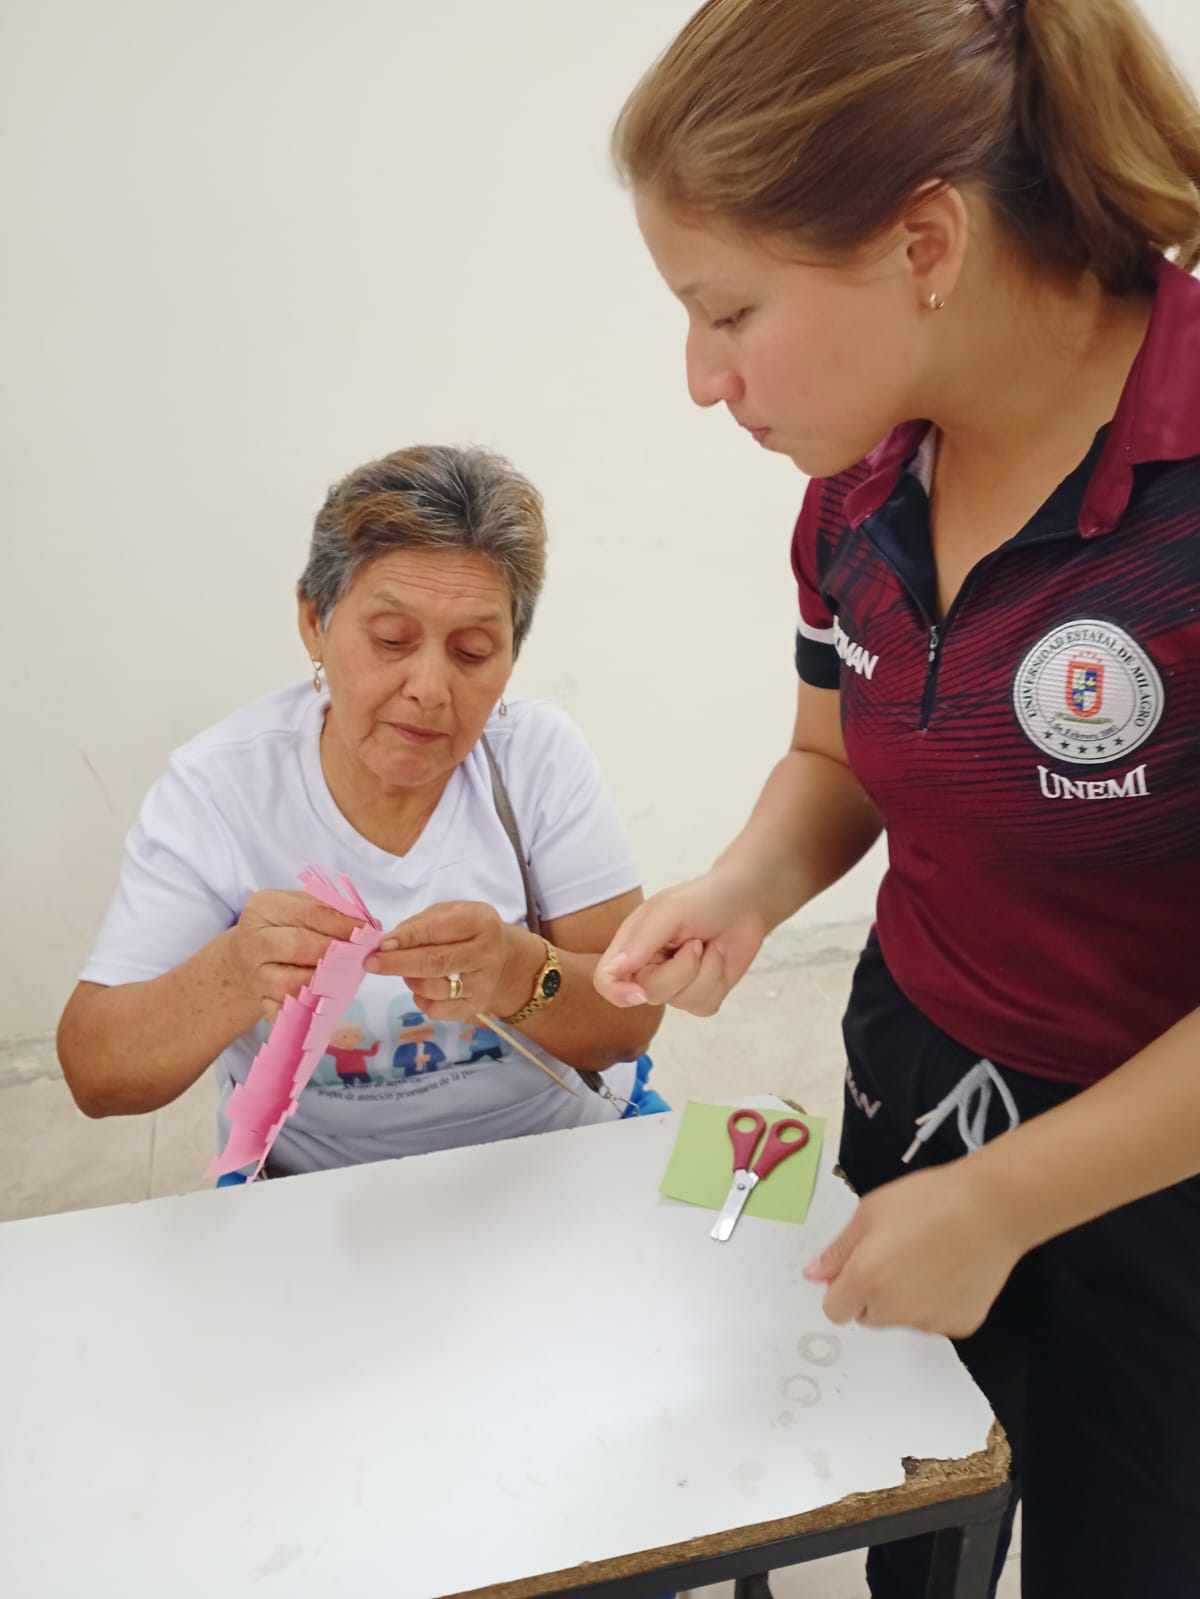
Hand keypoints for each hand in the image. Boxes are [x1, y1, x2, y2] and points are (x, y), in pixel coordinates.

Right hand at [228, 891, 362, 1022]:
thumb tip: (372, 925)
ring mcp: (256, 974)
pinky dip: (308, 1007)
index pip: (309, 913)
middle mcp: (254, 941)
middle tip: (360, 953)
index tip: (368, 929)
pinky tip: (325, 998)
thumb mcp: (299, 907)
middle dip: (336, 951)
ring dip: (325, 981)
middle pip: (299, 946)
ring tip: (346, 975)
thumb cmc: (282, 927)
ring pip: (292, 982)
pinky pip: (287, 1009)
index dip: (342, 923)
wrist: (246, 956)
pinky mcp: (261, 1000)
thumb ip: (332, 911)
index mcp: (264, 909)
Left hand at [366, 902, 537, 1020]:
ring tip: (406, 971)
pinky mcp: (476, 1007)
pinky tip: (421, 988)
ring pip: (434, 989)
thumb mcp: (453, 913)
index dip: (407, 938)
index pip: (437, 931)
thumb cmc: (470, 931)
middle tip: (372, 963)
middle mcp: (486, 954)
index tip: (381, 944)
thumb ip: (422, 923)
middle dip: (397, 963)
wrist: (507, 961)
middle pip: (435, 963)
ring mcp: (483, 984)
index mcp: (480, 922)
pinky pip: (438, 1010)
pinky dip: (421, 1000)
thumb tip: (389, 943)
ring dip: (409, 980)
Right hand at [593, 871, 765, 1014]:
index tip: (640, 992)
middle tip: (695, 943)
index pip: (606, 981)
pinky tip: (718, 958)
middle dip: (682, 969)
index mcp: (631, 946)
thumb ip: (642, 939)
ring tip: (708, 946)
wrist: (744, 902)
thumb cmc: (703, 899)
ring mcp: (675, 986)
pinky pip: (705, 1006)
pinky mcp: (701, 995)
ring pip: (682, 1002)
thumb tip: (614, 971)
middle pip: (650, 994)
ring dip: (706, 971)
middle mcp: (648, 969)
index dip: (617, 992)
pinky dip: (718, 980)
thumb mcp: (670, 910)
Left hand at [803, 1162, 1027, 1338]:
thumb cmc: (925, 1199)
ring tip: (927, 1256)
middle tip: (894, 1255)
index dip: (840, 1287)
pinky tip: (951, 1269)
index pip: (834, 1309)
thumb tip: (812, 1276)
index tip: (857, 1264)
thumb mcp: (870, 1212)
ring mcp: (930, 1322)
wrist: (992, 1207)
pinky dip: (936, 1302)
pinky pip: (934, 1319)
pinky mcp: (961, 1325)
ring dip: (903, 1299)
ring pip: (901, 1318)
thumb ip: (838, 1251)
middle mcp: (894, 1311)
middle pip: (867, 1316)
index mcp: (865, 1281)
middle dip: (871, 1293)